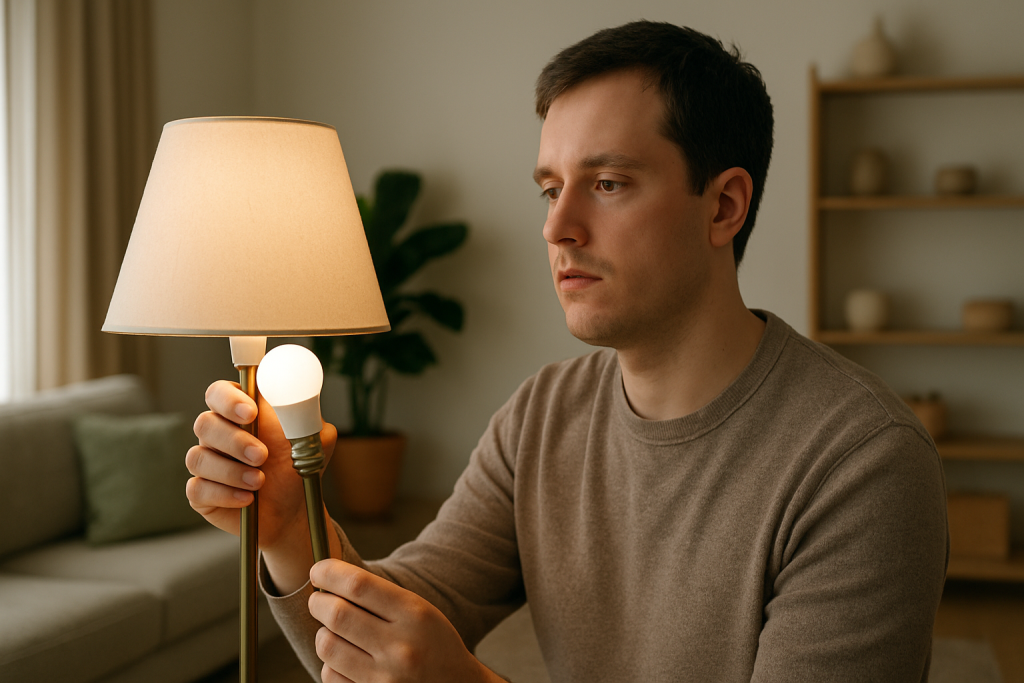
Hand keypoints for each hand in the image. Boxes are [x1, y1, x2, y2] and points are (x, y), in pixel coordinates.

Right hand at [185, 380, 339, 589]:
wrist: (292, 509)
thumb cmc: (295, 468)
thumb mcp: (310, 439)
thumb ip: (304, 416)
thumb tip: (299, 400)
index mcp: (240, 412)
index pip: (220, 392)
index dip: (229, 399)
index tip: (251, 413)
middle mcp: (218, 434)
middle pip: (205, 423)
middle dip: (235, 440)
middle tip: (261, 455)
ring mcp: (207, 462)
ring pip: (198, 457)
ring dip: (231, 471)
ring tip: (260, 481)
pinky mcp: (201, 492)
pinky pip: (197, 489)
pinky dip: (224, 494)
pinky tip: (246, 498)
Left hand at [309, 560, 503, 682]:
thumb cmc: (432, 642)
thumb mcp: (419, 611)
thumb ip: (380, 596)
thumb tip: (329, 578)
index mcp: (414, 614)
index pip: (359, 585)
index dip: (330, 573)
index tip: (318, 570)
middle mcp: (400, 647)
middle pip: (337, 614)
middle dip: (318, 602)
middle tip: (319, 599)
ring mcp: (385, 678)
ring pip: (327, 646)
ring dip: (323, 633)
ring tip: (334, 630)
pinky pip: (330, 675)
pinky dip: (331, 662)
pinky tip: (345, 657)